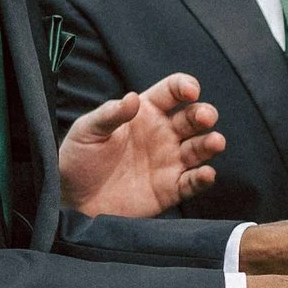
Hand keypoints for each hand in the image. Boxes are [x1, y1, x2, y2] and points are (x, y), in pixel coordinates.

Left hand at [57, 71, 223, 216]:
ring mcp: (169, 162)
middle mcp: (162, 134)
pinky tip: (206, 173)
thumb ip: (110, 114)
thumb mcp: (86, 131)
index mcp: (144, 113)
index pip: (171, 92)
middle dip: (204, 114)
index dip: (184, 87)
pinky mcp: (171, 189)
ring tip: (215, 142)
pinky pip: (193, 182)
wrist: (73, 201)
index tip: (190, 91)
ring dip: (211, 144)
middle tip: (204, 117)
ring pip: (200, 148)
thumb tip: (132, 98)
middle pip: (193, 118)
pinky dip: (204, 178)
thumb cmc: (78, 160)